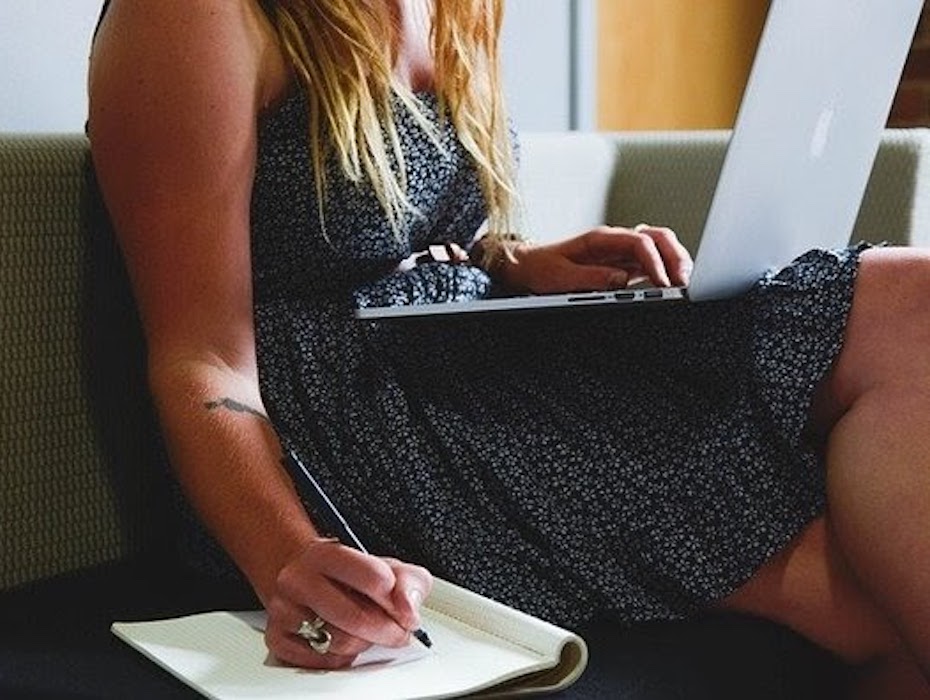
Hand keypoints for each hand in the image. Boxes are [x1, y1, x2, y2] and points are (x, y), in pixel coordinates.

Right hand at [264, 539, 432, 668]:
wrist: (303, 575)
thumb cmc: (348, 574)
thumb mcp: (386, 566)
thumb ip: (409, 582)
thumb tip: (408, 609)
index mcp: (326, 554)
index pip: (373, 578)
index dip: (395, 599)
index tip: (402, 607)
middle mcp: (299, 579)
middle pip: (356, 618)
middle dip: (387, 631)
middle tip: (398, 632)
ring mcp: (284, 609)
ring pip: (340, 643)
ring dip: (364, 643)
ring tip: (366, 630)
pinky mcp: (278, 638)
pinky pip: (323, 661)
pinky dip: (342, 656)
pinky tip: (344, 639)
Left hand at [500, 224, 692, 293]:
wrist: (529, 267)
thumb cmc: (542, 268)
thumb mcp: (560, 276)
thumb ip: (590, 277)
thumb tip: (620, 281)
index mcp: (602, 238)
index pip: (640, 241)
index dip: (655, 261)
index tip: (662, 283)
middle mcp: (616, 242)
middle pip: (658, 238)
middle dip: (676, 256)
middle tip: (683, 281)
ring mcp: (622, 253)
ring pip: (660, 249)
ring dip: (675, 262)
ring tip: (683, 284)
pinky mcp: (624, 267)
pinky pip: (653, 264)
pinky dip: (666, 272)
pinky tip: (671, 286)